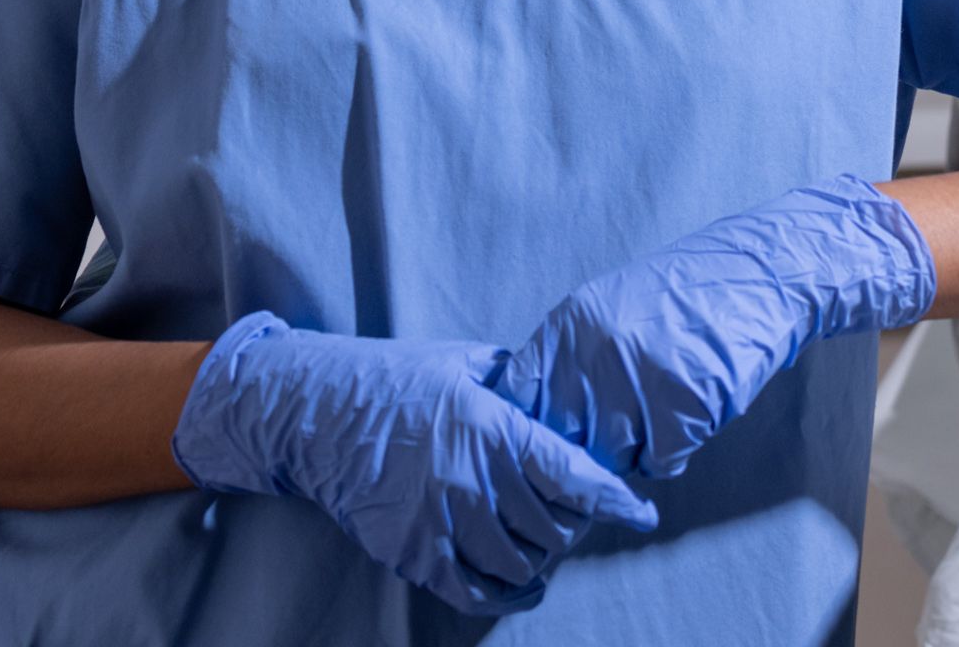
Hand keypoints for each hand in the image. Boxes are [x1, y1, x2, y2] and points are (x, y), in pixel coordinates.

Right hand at [171, 311, 656, 613]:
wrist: (317, 413)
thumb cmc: (396, 378)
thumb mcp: (466, 363)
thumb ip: (519, 385)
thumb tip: (565, 398)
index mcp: (490, 426)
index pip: (571, 475)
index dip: (614, 500)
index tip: (642, 513)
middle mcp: (469, 478)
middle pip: (552, 528)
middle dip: (575, 526)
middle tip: (575, 514)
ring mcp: (438, 520)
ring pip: (518, 564)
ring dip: (541, 559)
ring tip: (544, 543)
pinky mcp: (410, 552)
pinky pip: (472, 590)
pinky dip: (506, 594)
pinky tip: (522, 586)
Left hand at [495, 176, 936, 478]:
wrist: (762, 274)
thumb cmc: (686, 296)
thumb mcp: (609, 310)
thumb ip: (570, 360)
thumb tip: (541, 430)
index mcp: (568, 326)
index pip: (517, 400)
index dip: (532, 430)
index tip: (552, 438)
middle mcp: (594, 354)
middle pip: (565, 440)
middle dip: (590, 446)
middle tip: (623, 425)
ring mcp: (638, 382)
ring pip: (613, 457)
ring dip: (637, 447)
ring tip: (665, 405)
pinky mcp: (682, 408)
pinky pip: (661, 462)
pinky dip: (677, 448)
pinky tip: (693, 409)